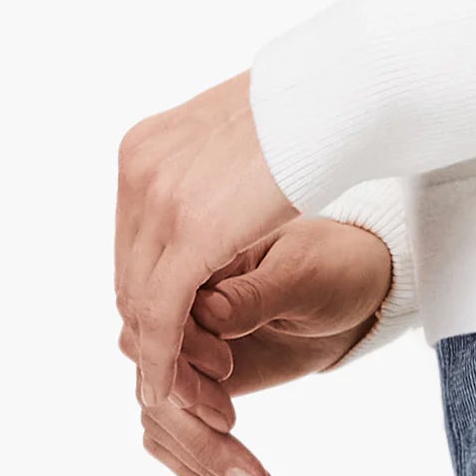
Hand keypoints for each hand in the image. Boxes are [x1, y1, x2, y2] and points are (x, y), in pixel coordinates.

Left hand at [115, 69, 298, 408]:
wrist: (343, 87)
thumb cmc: (309, 107)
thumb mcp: (238, 142)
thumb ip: (210, 174)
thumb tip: (211, 190)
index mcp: (144, 148)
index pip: (135, 242)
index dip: (156, 293)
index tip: (190, 326)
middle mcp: (139, 171)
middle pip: (132, 272)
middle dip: (159, 328)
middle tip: (195, 369)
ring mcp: (159, 198)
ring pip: (141, 298)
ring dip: (166, 350)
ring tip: (199, 386)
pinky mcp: (190, 232)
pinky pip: (163, 312)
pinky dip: (167, 357)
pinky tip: (182, 388)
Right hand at [115, 218, 396, 475]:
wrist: (354, 285)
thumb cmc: (334, 266)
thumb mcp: (304, 275)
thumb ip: (255, 294)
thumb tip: (206, 313)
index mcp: (195, 267)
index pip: (159, 328)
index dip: (184, 377)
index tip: (229, 414)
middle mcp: (179, 310)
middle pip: (153, 381)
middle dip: (194, 433)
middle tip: (247, 475)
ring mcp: (185, 349)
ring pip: (158, 415)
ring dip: (198, 458)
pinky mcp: (197, 380)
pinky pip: (170, 427)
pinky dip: (194, 461)